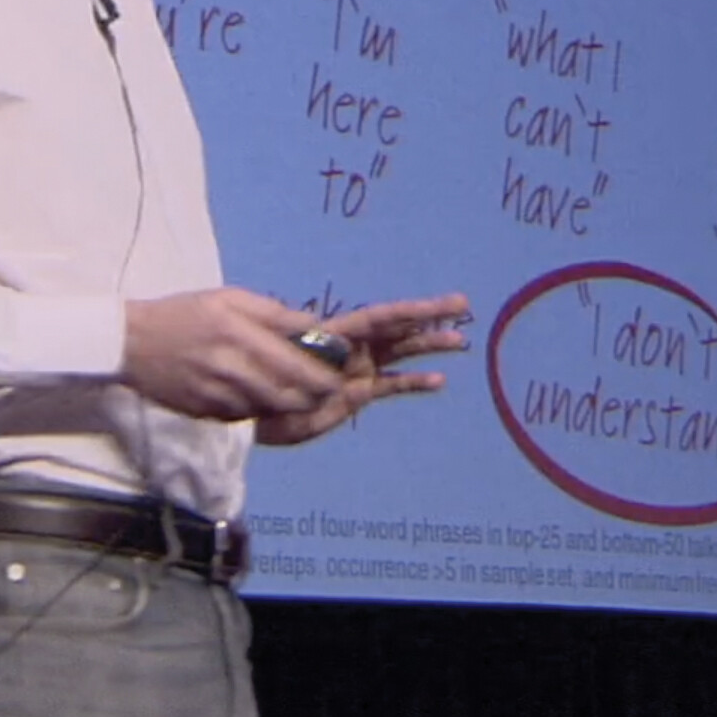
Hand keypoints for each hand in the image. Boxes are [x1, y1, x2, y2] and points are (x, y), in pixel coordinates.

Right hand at [122, 287, 347, 421]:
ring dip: (294, 406)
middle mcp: (235, 373)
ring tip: (304, 393)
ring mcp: (221, 399)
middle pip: (292, 398)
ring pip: (274, 411)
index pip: (297, 367)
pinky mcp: (210, 415)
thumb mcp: (229, 299)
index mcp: (242, 338)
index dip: (325, 377)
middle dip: (317, 397)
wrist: (130, 343)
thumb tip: (314, 326)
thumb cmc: (184, 313)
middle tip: (328, 388)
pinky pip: (250, 417)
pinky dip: (266, 410)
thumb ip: (274, 313)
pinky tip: (268, 398)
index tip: (340, 373)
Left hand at [255, 292, 470, 445]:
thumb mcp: (278, 375)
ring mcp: (356, 369)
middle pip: (396, 327)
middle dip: (429, 315)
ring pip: (398, 352)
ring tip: (459, 340)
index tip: (437, 303)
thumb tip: (339, 376)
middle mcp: (350, 348)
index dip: (410, 310)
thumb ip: (310, 375)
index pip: (379, 318)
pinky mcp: (358, 394)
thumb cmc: (263, 387)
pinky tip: (438, 380)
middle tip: (463, 303)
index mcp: (333, 336)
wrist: (253, 413)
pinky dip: (413, 382)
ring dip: (428, 345)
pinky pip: (390, 384)